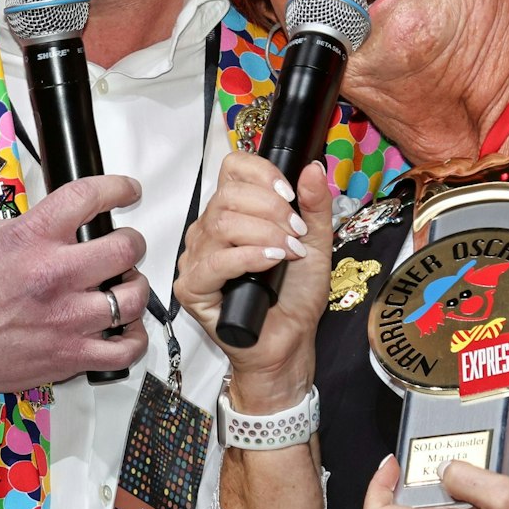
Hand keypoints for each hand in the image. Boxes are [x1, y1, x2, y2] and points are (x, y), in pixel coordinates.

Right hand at [0, 174, 151, 391]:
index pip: (88, 197)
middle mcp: (54, 274)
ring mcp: (67, 317)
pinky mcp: (71, 354)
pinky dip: (134, 338)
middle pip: (125, 247)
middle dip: (132, 243)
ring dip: (135, 288)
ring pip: (133, 297)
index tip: (128, 191)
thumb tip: (64, 220)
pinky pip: (124, 348)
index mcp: (33, 238)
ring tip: (124, 287)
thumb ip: (31, 225)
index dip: (118, 188)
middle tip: (126, 247)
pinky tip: (127, 328)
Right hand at [176, 155, 331, 408]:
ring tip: (289, 252)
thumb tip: (313, 168)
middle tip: (297, 234)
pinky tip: (272, 262)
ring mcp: (196, 258)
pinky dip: (249, 257)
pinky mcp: (192, 288)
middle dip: (272, 210)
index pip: (232, 168)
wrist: (290, 340)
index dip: (261, 173)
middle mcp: (208, 230)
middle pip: (228, 196)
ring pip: (221, 224)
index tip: (290, 194)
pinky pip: (214, 262)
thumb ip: (315, 205)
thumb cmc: (296, 294)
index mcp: (232, 212)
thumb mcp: (316, 242)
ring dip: (265, 233)